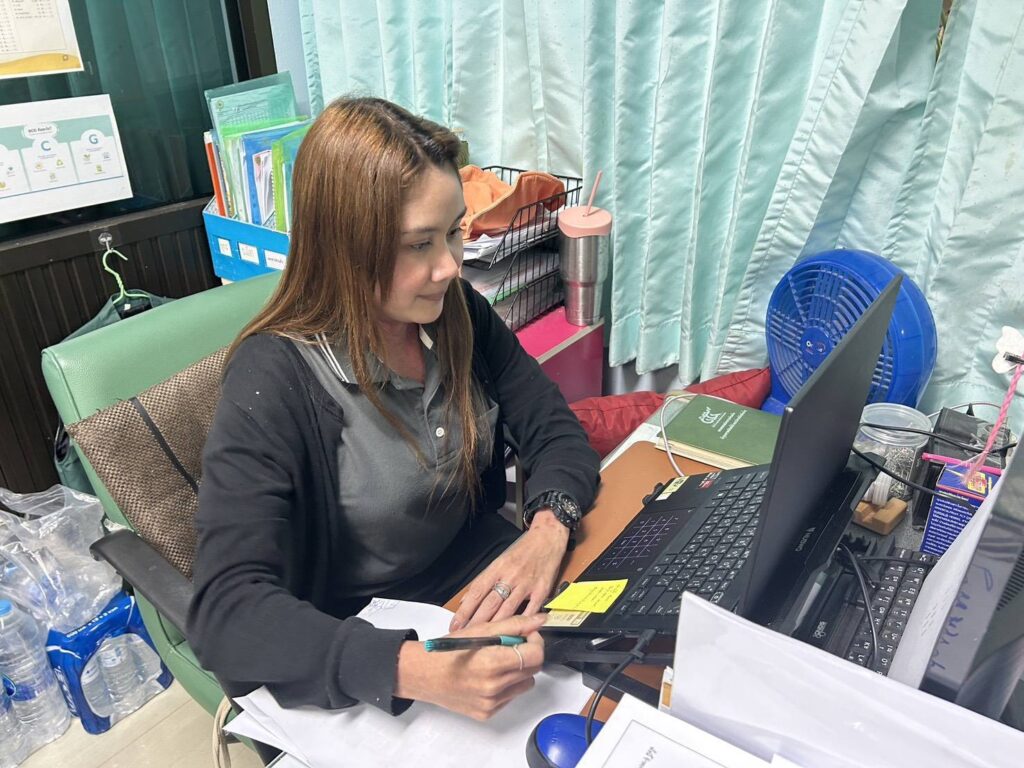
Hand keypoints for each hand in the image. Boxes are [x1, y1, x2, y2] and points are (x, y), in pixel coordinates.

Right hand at [395, 614, 545, 719]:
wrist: (422, 674)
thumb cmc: (446, 651)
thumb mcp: (480, 629)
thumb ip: (514, 624)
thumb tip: (540, 620)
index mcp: (492, 663)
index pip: (535, 655)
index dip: (535, 641)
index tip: (526, 634)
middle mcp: (493, 687)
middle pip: (533, 670)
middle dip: (527, 653)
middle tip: (512, 644)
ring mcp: (491, 703)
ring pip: (525, 684)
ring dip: (519, 670)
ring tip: (499, 661)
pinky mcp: (487, 713)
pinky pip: (510, 696)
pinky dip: (506, 684)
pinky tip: (489, 675)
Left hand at [450, 509, 568, 630]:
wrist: (547, 538)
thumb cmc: (522, 551)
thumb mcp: (499, 561)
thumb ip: (484, 581)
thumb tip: (466, 600)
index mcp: (497, 568)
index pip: (477, 592)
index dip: (465, 610)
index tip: (456, 624)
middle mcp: (509, 576)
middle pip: (490, 603)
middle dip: (476, 623)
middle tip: (466, 637)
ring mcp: (526, 584)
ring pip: (507, 609)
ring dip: (495, 627)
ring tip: (485, 640)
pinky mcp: (541, 590)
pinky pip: (530, 609)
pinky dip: (522, 622)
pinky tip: (515, 634)